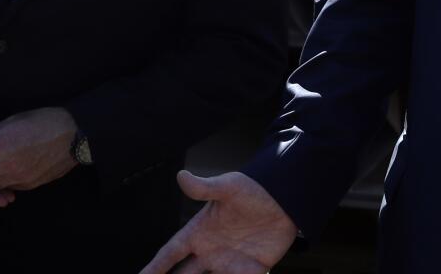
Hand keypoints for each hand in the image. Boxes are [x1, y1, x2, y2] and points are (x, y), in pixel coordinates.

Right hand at [140, 170, 297, 273]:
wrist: (286, 200)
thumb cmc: (254, 190)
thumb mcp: (229, 187)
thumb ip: (205, 188)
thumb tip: (181, 176)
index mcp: (200, 232)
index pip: (170, 253)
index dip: (154, 266)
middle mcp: (210, 250)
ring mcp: (229, 262)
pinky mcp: (250, 269)